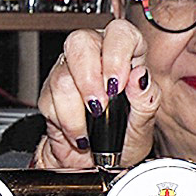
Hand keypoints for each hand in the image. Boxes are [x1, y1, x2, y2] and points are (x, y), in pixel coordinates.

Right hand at [34, 19, 159, 169]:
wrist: (101, 163)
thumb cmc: (126, 137)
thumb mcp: (145, 122)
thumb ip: (147, 99)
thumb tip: (141, 77)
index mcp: (126, 54)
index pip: (120, 33)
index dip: (117, 53)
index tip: (118, 83)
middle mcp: (95, 57)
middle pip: (80, 42)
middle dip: (89, 78)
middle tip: (100, 105)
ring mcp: (69, 72)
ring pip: (62, 76)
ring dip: (77, 109)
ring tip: (91, 126)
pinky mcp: (49, 92)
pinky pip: (49, 101)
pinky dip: (67, 122)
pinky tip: (80, 131)